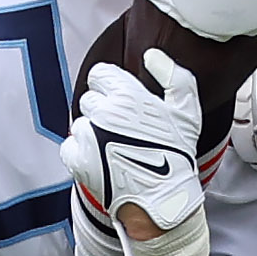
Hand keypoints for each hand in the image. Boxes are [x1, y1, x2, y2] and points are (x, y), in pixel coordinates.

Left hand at [61, 49, 209, 255]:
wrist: (163, 199)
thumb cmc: (176, 154)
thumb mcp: (186, 109)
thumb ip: (173, 76)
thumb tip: (151, 56)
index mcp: (126, 95)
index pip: (99, 74)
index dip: (110, 85)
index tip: (120, 100)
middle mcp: (103, 111)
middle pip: (90, 99)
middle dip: (103, 111)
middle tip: (121, 129)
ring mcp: (88, 136)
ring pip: (80, 123)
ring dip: (92, 133)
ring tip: (114, 149)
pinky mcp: (77, 160)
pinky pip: (69, 146)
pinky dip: (80, 154)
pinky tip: (100, 161)